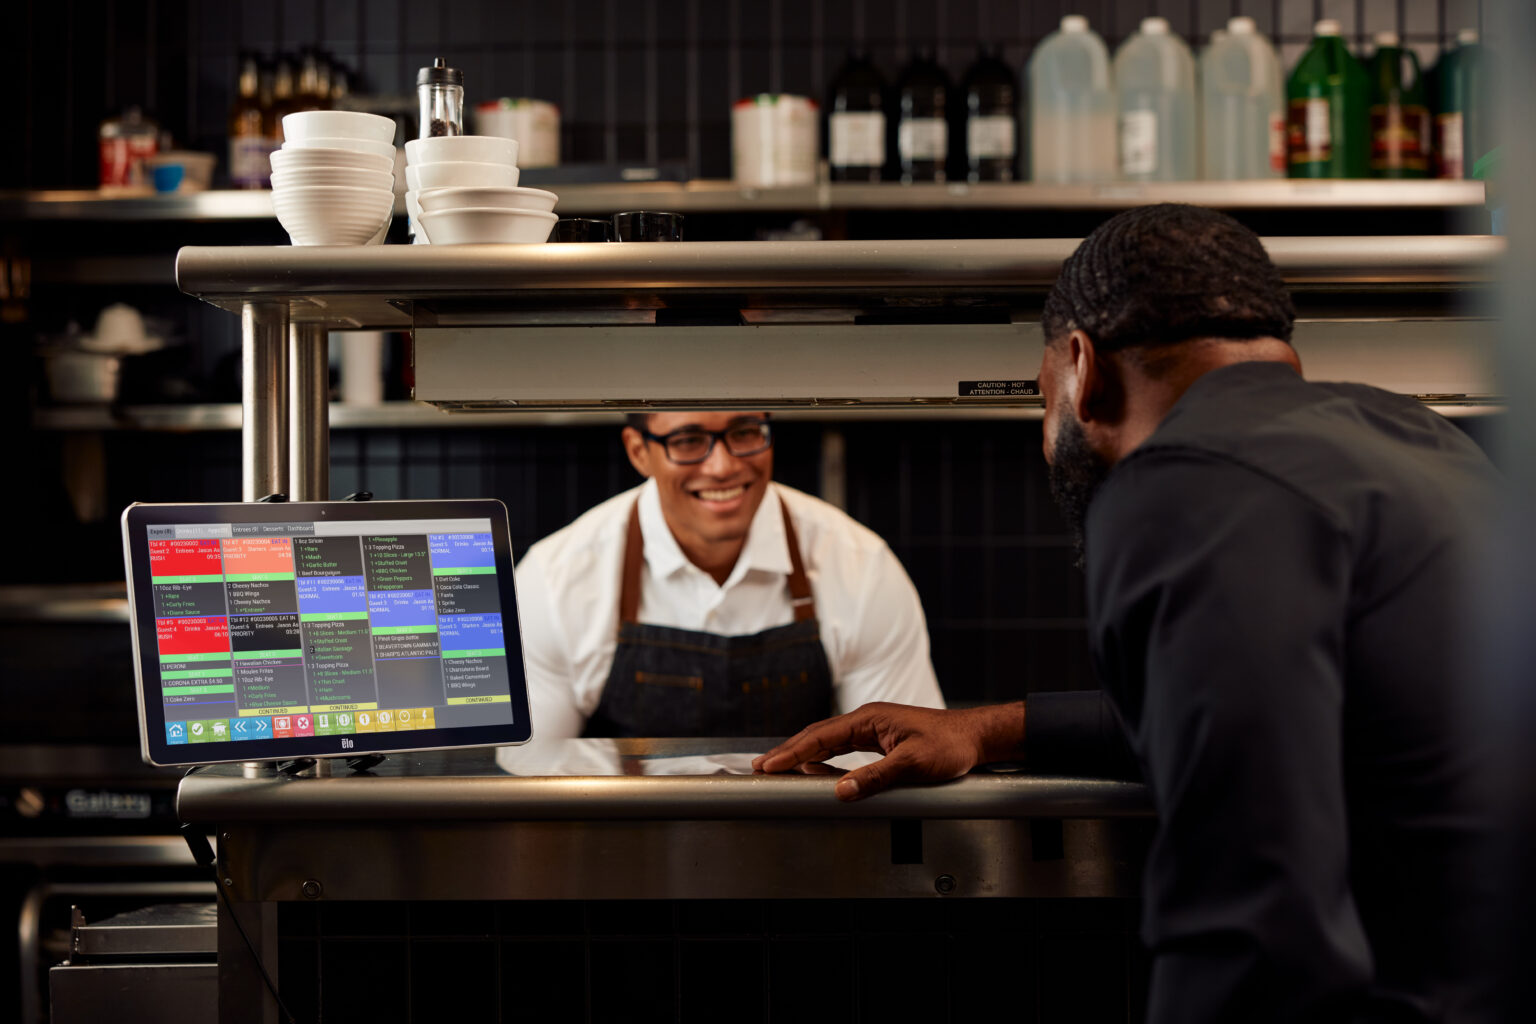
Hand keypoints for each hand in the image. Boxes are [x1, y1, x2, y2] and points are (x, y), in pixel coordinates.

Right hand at [751, 701, 1024, 801]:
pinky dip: (824, 758)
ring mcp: (872, 729)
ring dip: (803, 754)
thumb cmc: (950, 746)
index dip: (792, 752)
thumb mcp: (914, 764)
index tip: (768, 765)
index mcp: (869, 718)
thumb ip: (876, 776)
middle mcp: (866, 720)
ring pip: (828, 741)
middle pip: (817, 735)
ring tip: (779, 768)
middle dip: (789, 751)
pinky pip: (843, 748)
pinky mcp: (880, 740)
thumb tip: (841, 790)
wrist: (976, 738)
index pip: (820, 736)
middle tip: (761, 768)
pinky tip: (816, 770)